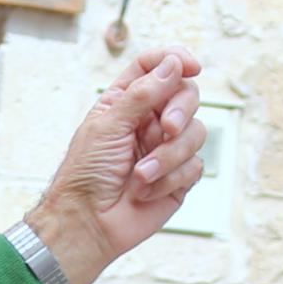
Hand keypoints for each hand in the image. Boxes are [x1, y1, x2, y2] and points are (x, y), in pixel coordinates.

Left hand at [22, 47, 202, 283]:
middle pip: (187, 95)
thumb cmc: (86, 174)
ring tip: (140, 175)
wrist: (88, 223)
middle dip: (180, 111)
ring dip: (169, 156)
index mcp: (127, 101)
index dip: (176, 60)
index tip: (191, 65)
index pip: (156, 67)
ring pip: (195, 132)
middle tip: (166, 130)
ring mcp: (166, 148)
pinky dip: (170, 179)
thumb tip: (174, 64)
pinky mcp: (179, 177)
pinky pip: (195, 166)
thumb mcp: (108, 125)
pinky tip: (145, 192)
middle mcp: (150, 121)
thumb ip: (143, 93)